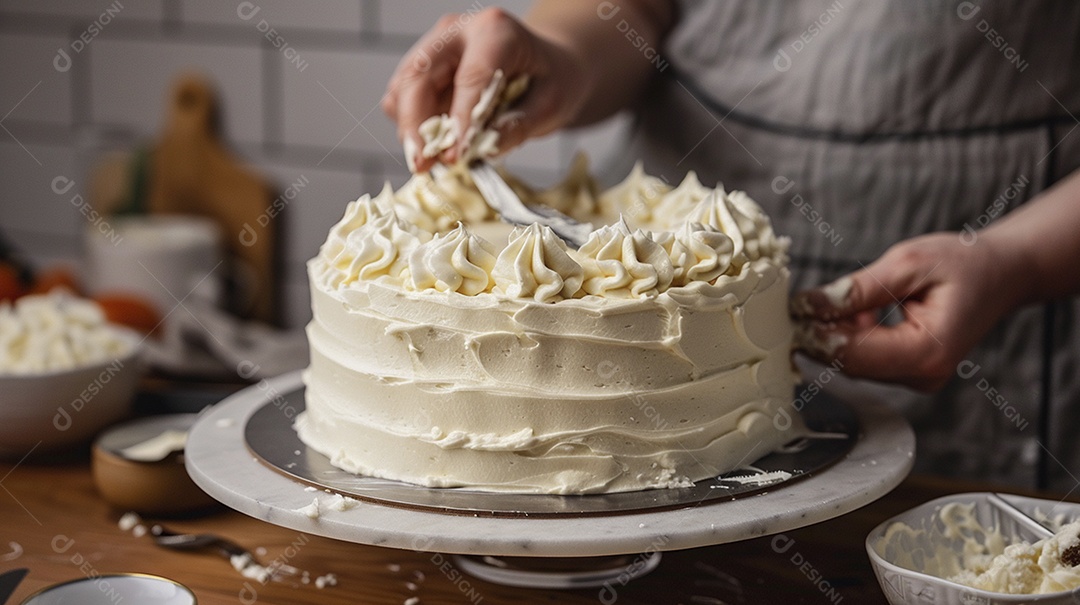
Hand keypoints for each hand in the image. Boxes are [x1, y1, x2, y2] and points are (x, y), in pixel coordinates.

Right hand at [382, 7, 587, 171]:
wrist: (546, 65)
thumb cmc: (551, 79)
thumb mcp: (551, 104)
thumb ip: (518, 126)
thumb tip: (483, 149)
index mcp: (495, 31)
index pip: (470, 77)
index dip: (459, 120)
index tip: (453, 157)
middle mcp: (457, 32)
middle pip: (418, 74)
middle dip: (416, 124)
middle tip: (422, 164)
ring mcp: (435, 47)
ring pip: (403, 86)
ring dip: (410, 128)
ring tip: (429, 160)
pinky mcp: (423, 66)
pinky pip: (402, 97)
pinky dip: (412, 124)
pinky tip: (434, 142)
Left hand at [791, 232, 1023, 390]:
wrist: (1001, 273)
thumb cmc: (964, 264)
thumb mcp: (907, 264)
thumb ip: (858, 289)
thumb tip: (811, 305)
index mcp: (927, 352)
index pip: (854, 354)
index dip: (817, 335)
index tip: (790, 314)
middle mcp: (922, 374)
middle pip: (850, 363)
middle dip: (819, 335)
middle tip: (793, 307)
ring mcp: (916, 376)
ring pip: (854, 362)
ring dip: (833, 334)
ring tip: (822, 302)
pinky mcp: (908, 369)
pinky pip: (866, 357)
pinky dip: (851, 335)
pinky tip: (852, 310)